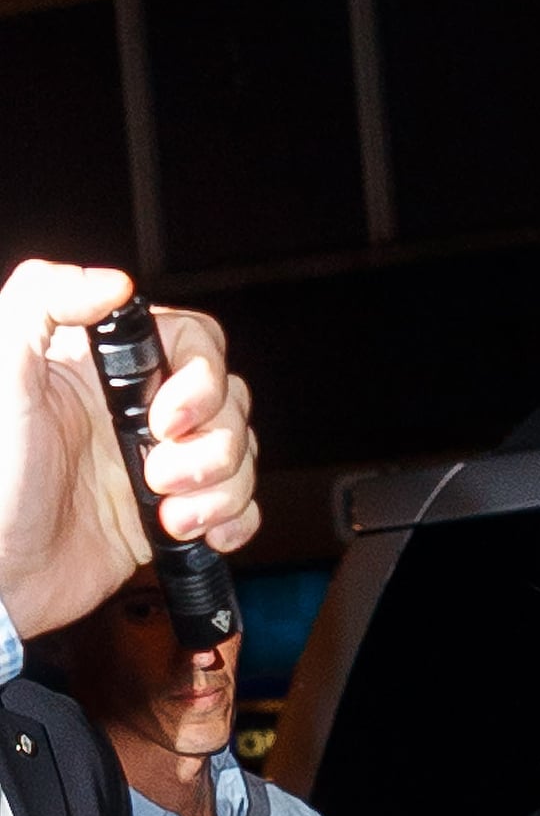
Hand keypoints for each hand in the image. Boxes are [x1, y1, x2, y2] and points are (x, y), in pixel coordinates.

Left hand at [0, 261, 258, 639]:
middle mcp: (137, 415)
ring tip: (168, 513)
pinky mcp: (171, 519)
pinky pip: (237, 510)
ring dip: (220, 490)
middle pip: (229, 404)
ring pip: (239, 458)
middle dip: (212, 446)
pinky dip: (234, 522)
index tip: (164, 418)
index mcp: (105, 371)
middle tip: (159, 473)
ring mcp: (159, 467)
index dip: (199, 382)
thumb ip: (43, 297)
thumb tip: (114, 283)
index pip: (195, 346)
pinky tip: (199, 532)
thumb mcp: (2, 369)